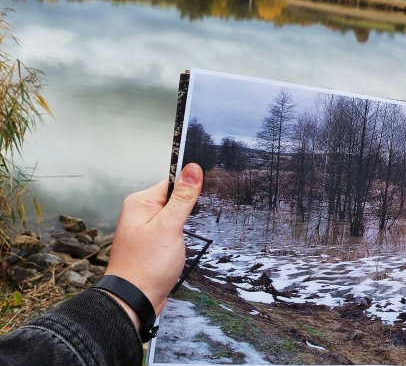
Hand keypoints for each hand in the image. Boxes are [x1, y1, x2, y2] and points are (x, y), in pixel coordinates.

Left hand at [104, 164, 202, 329]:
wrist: (134, 300)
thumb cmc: (147, 265)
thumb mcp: (170, 227)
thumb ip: (183, 198)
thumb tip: (193, 168)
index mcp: (140, 203)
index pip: (172, 182)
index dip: (191, 187)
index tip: (209, 194)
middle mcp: (140, 212)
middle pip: (174, 198)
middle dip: (190, 207)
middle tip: (203, 217)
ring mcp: (146, 228)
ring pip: (175, 215)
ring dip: (187, 222)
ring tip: (193, 233)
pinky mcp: (152, 242)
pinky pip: (172, 229)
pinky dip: (182, 233)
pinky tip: (188, 241)